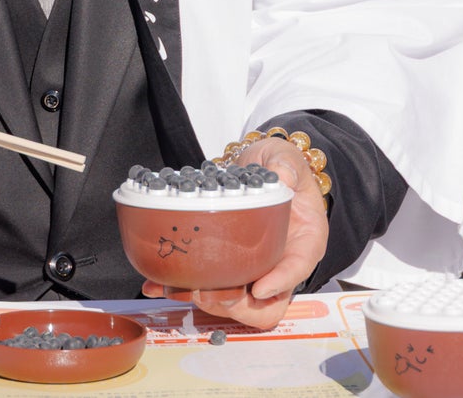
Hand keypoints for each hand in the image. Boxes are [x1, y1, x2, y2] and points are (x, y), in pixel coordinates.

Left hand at [139, 138, 328, 330]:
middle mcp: (280, 262)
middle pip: (269, 304)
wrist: (256, 167)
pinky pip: (210, 289)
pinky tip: (159, 285)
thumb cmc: (278, 165)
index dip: (281, 283)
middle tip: (213, 290)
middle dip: (240, 305)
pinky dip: (182, 291)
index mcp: (303, 240)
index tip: (259, 288)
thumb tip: (282, 175)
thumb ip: (287, 163)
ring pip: (238, 305)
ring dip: (210, 302)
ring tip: (186, 287)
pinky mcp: (228, 268)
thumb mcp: (286, 156)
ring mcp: (253, 269)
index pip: (298, 268)